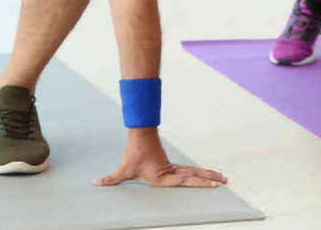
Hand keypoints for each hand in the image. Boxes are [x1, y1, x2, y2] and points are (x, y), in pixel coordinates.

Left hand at [92, 128, 227, 187]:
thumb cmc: (133, 154)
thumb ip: (110, 179)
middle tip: (225, 182)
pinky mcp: (172, 165)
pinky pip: (190, 170)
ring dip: (209, 174)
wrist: (140, 135)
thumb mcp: (122, 170)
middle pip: (195, 175)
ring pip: (195, 171)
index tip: (213, 185)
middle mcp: (171, 172)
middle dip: (211, 178)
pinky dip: (201, 172)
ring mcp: (174, 167)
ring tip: (222, 178)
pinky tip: (207, 175)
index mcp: (163, 177)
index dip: (200, 183)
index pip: (185, 181)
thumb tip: (94, 183)